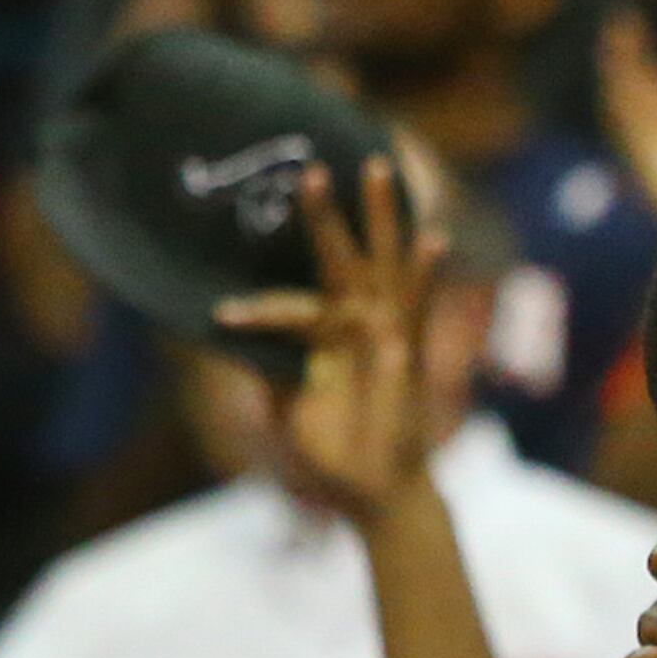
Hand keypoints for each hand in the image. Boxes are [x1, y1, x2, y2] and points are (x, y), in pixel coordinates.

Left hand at [214, 153, 444, 525]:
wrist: (373, 493)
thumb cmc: (331, 456)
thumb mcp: (286, 407)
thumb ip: (268, 369)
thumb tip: (222, 342)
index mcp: (324, 337)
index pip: (290, 303)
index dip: (259, 305)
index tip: (221, 317)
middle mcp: (356, 325)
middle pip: (342, 258)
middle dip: (329, 213)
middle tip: (312, 164)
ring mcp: (384, 332)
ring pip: (381, 263)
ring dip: (381, 216)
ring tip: (379, 167)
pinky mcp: (406, 349)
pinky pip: (416, 304)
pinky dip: (424, 271)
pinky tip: (434, 236)